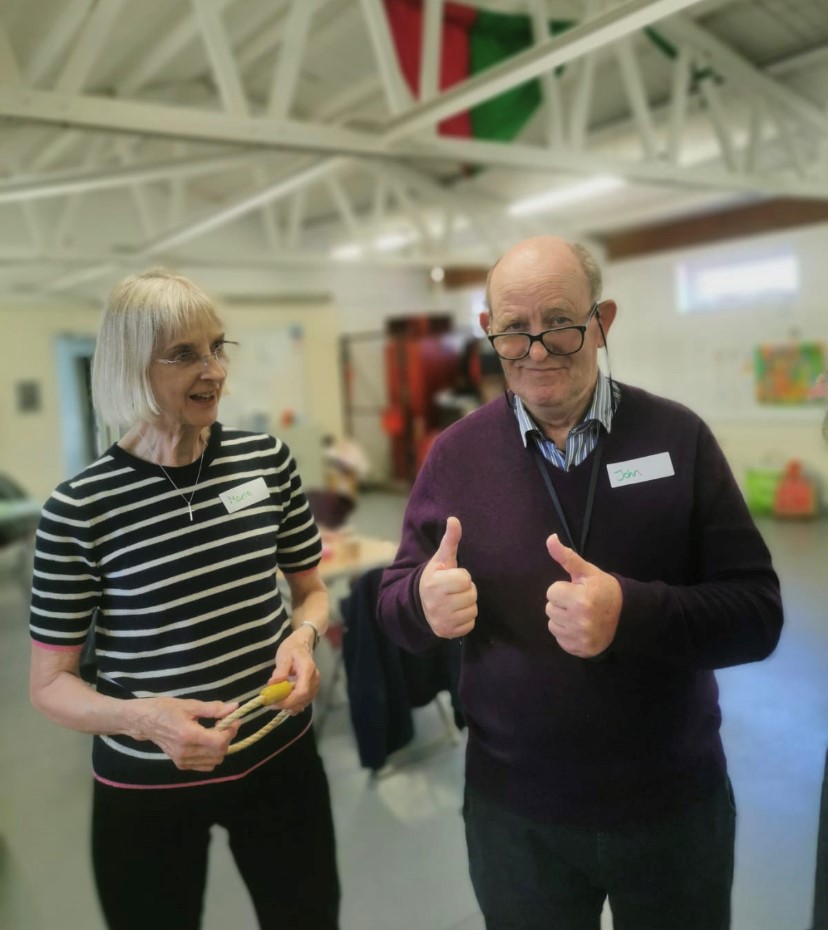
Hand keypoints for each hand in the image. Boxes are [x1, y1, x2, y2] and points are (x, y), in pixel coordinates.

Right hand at [133, 697, 239, 771]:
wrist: (145, 722)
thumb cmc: (166, 709)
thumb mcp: (190, 705)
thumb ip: (214, 708)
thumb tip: (234, 707)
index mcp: (188, 735)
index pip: (220, 741)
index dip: (231, 730)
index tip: (232, 719)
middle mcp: (186, 752)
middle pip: (220, 752)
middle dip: (227, 737)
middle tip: (223, 723)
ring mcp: (183, 761)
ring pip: (215, 761)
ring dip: (220, 747)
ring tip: (214, 732)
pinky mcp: (181, 765)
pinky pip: (205, 765)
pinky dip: (211, 755)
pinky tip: (206, 742)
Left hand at [269, 628, 320, 714]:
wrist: (302, 643)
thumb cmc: (292, 647)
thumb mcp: (284, 655)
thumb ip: (280, 670)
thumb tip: (273, 684)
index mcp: (307, 669)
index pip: (302, 691)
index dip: (289, 700)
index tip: (275, 702)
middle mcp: (314, 679)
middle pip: (303, 699)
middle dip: (286, 704)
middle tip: (271, 702)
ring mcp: (314, 684)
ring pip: (304, 702)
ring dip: (290, 705)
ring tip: (275, 701)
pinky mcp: (312, 688)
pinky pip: (304, 700)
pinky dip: (294, 704)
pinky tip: (284, 701)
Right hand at [418, 516, 476, 638]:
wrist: (419, 605)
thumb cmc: (435, 578)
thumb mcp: (441, 559)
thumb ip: (450, 540)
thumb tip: (454, 519)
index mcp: (434, 583)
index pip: (465, 579)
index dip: (461, 576)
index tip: (451, 578)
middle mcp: (436, 603)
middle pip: (471, 594)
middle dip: (466, 591)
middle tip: (454, 590)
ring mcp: (442, 620)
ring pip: (472, 610)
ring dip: (467, 605)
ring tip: (454, 600)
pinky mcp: (447, 632)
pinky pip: (470, 624)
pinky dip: (465, 619)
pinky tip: (455, 613)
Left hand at [545, 534, 621, 657]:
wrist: (626, 616)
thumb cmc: (604, 590)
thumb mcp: (587, 571)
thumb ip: (566, 556)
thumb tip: (550, 538)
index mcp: (581, 599)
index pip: (551, 591)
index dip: (563, 589)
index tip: (577, 590)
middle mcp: (579, 620)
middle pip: (549, 608)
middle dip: (561, 603)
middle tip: (579, 602)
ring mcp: (580, 637)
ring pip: (552, 624)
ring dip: (562, 618)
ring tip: (579, 614)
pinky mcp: (579, 650)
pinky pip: (559, 639)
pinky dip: (566, 633)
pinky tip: (580, 627)